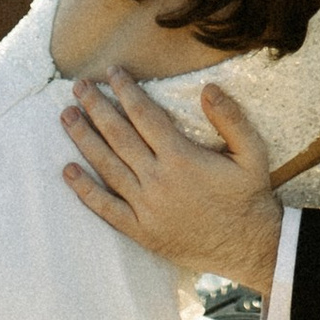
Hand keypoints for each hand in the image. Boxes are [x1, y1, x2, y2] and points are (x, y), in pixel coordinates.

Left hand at [62, 71, 282, 290]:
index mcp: (182, 158)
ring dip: (83, 139)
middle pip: (118, 136)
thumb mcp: (252, 153)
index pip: (144, 116)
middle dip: (96, 107)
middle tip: (77, 87)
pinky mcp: (141, 231)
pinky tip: (68, 171)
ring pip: (107, 166)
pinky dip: (85, 190)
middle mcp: (158, 180)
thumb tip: (208, 88)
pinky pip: (106, 208)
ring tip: (66, 117)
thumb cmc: (250, 196)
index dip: (125, 91)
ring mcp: (146, 207)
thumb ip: (231, 119)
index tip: (111, 73)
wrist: (250, 247)